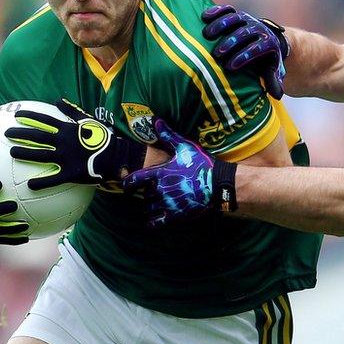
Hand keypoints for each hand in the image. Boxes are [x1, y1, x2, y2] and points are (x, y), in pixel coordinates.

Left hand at [4, 99, 144, 190]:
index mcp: (68, 129)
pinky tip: (30, 185)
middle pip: (38, 137)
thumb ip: (72, 110)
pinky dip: (41, 182)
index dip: (30, 117)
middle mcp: (64, 142)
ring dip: (25, 153)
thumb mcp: (89, 120)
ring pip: (41, 155)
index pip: (45, 120)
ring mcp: (66, 157)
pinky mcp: (71, 172)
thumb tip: (57, 99)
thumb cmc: (103, 138)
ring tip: (11, 152)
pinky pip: (53, 179)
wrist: (117, 156)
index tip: (17, 115)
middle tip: (6, 132)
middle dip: (21, 133)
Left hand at [123, 119, 237, 226]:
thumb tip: (155, 120)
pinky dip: (152, 223)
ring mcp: (168, 204)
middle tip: (150, 191)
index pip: (135, 179)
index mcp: (160, 173)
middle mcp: (160, 190)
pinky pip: (157, 222)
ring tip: (154, 203)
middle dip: (146, 193)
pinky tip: (151, 221)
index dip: (127, 183)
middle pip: (144, 194)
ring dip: (150, 206)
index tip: (125, 185)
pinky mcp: (176, 215)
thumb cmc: (201, 164)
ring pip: (149, 208)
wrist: (218, 184)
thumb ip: (168, 135)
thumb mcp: (185, 147)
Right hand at [202, 5, 288, 98]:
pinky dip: (216, 11)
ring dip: (221, 25)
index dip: (244, 57)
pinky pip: (227, 9)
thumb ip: (273, 80)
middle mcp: (258, 29)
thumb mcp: (270, 69)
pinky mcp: (237, 14)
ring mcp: (247, 19)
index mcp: (269, 43)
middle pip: (245, 33)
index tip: (231, 67)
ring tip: (207, 35)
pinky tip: (204, 17)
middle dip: (231, 43)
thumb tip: (277, 95)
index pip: (257, 48)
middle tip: (218, 54)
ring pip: (235, 18)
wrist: (267, 38)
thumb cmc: (264, 60)